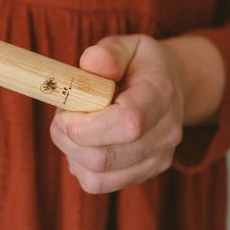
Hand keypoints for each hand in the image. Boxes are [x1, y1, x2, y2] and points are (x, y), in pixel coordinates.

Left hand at [50, 34, 184, 193]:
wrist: (168, 87)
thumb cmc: (138, 64)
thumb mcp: (127, 46)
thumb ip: (107, 52)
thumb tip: (92, 63)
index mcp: (160, 94)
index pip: (128, 123)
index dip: (87, 125)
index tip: (65, 110)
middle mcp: (166, 132)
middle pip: (106, 156)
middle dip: (68, 138)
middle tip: (61, 114)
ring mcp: (158, 158)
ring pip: (98, 176)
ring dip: (71, 153)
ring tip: (73, 126)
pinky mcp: (145, 173)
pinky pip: (99, 184)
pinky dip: (80, 166)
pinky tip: (83, 143)